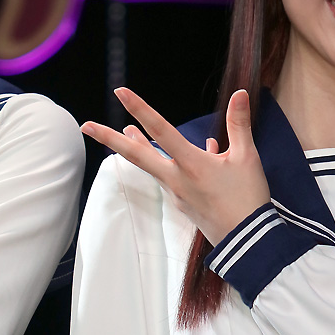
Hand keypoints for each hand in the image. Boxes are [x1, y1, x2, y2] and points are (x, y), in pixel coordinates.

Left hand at [82, 88, 270, 245]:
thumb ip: (239, 124)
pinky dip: (170, 163)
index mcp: (192, 164)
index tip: (121, 93)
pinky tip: (182, 158)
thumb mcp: (247, 158)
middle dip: (110, 139)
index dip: (140, 109)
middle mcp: (177, 179)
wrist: (248, 242)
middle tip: (86, 125)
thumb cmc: (248, 198)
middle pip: (137, 155)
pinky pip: (170, 178)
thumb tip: (240, 93)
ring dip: (136, 148)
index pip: (161, 130)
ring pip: (151, 166)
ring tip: (126, 133)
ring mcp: (177, 194)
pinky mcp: (182, 205)